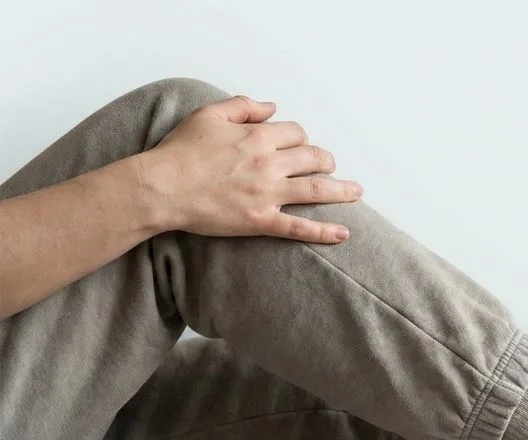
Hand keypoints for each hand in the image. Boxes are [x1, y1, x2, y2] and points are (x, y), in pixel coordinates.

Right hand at [137, 94, 361, 242]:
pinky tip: (343, 234)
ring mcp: (268, 194)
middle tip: (328, 164)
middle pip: (314, 158)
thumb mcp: (208, 115)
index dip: (300, 137)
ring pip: (317, 189)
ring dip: (342, 190)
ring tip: (356, 191)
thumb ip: (243, 107)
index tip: (298, 143)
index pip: (296, 133)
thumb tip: (272, 107)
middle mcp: (269, 164)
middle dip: (326, 160)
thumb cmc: (179, 151)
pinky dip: (324, 231)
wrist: (160, 187)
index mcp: (258, 137)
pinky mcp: (261, 220)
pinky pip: (299, 227)